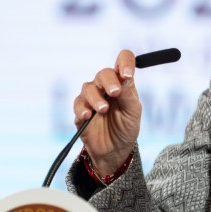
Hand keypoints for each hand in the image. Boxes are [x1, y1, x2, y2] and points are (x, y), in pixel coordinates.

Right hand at [73, 49, 141, 174]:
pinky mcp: (81, 111)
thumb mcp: (133, 111)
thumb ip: (129, 94)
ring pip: (88, 87)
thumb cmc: (126, 127)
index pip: (123, 60)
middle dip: (109, 81)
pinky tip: (88, 115)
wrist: (115, 151)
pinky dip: (82, 108)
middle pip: (104, 73)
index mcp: (123, 82)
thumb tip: (126, 76)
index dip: (125, 61)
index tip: (127, 74)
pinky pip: (78, 104)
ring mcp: (92, 98)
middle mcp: (106, 86)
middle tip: (115, 92)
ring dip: (96, 97)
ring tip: (103, 109)